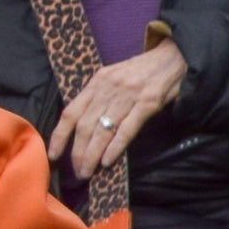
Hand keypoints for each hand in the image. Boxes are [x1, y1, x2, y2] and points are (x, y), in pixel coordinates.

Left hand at [46, 39, 187, 183]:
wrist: (175, 56)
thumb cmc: (144, 69)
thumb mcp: (115, 76)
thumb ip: (100, 96)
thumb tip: (85, 125)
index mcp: (97, 81)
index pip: (70, 112)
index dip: (60, 136)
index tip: (53, 155)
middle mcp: (108, 88)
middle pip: (85, 126)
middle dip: (78, 152)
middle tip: (77, 171)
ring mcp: (128, 95)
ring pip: (103, 130)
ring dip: (93, 155)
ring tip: (88, 171)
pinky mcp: (148, 102)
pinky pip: (127, 129)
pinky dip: (115, 147)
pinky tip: (107, 161)